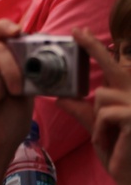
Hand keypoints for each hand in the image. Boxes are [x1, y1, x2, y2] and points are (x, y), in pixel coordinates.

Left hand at [73, 28, 130, 184]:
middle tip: (76, 31)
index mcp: (129, 97)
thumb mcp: (97, 128)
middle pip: (113, 67)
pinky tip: (113, 142)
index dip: (97, 48)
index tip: (80, 31)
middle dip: (93, 47)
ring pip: (101, 97)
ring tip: (108, 136)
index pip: (114, 67)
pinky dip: (100, 130)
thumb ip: (82, 110)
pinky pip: (104, 114)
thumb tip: (61, 96)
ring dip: (96, 119)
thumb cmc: (118, 154)